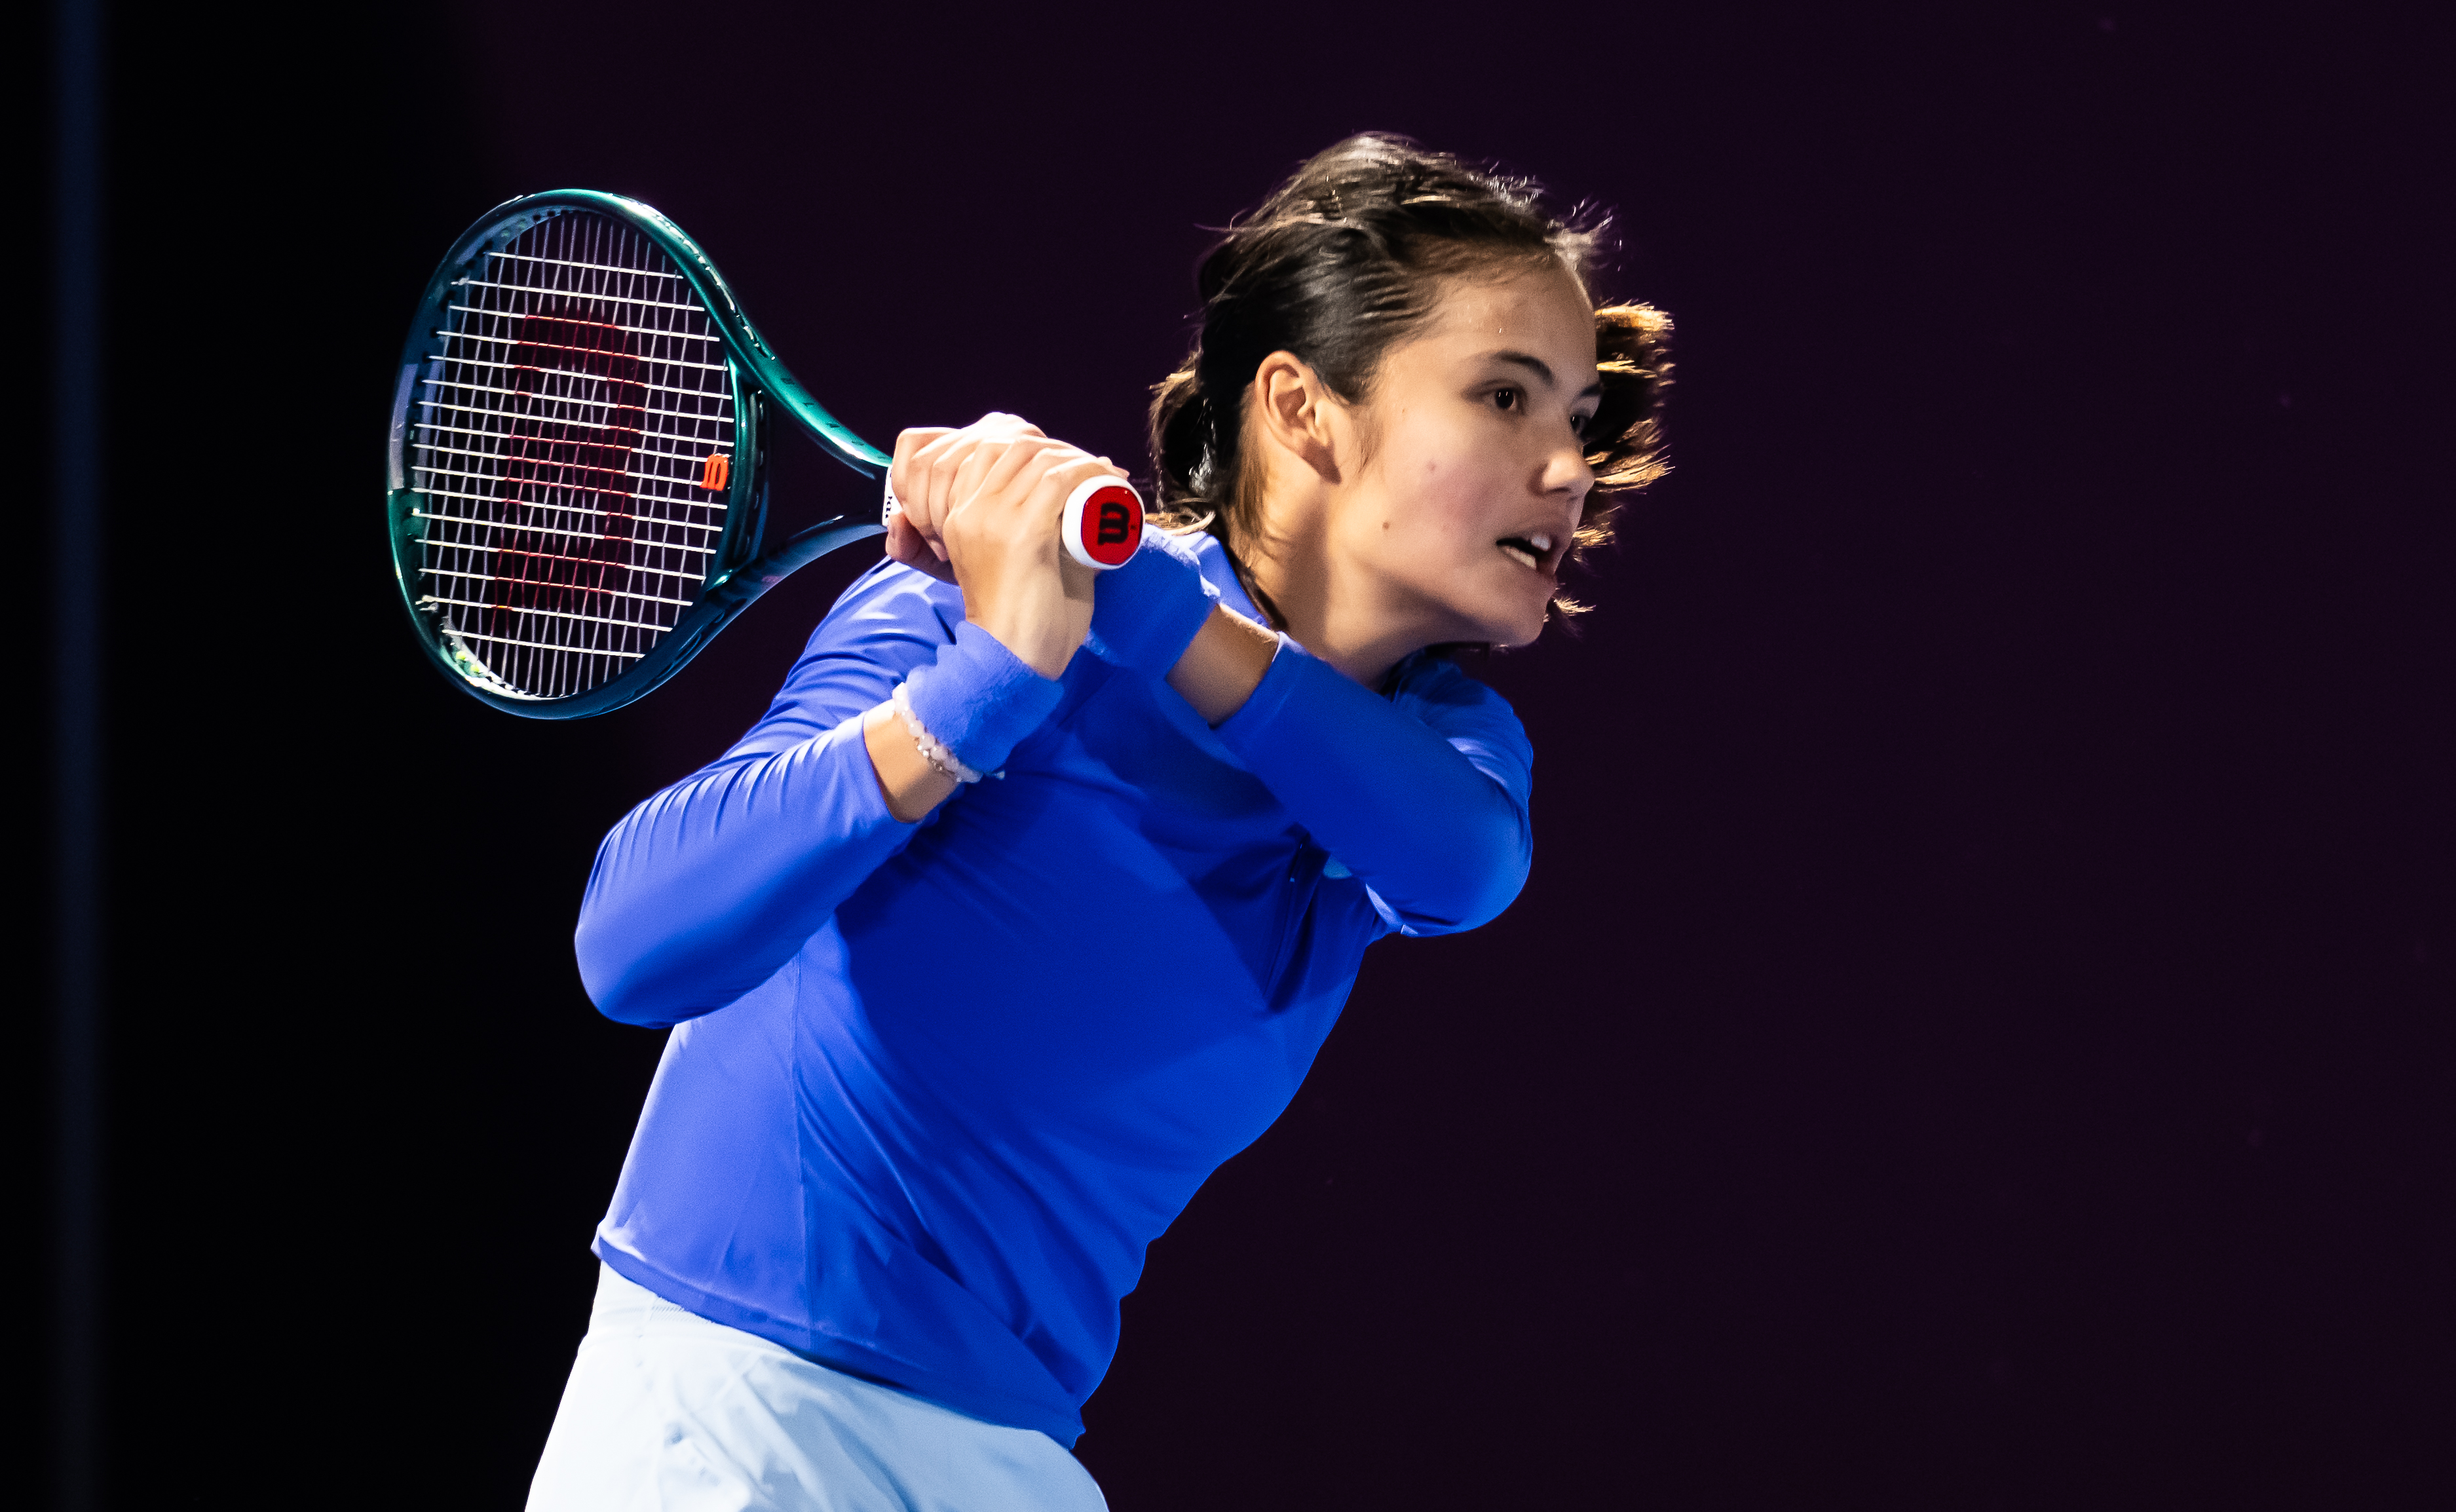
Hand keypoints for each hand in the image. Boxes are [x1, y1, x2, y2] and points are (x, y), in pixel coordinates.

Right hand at [886, 415, 1124, 678]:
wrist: (1015, 662)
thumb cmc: (1025, 617)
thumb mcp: (1014, 557)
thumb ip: (1032, 527)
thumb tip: (1086, 492)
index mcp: (958, 516)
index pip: (984, 447)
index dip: (1031, 444)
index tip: (1068, 461)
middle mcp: (968, 511)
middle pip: (1012, 444)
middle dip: (1057, 447)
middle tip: (1091, 467)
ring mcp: (991, 519)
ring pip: (1037, 457)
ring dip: (1077, 457)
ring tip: (1103, 474)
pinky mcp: (1020, 534)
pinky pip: (1057, 481)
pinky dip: (1089, 471)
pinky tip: (1108, 478)